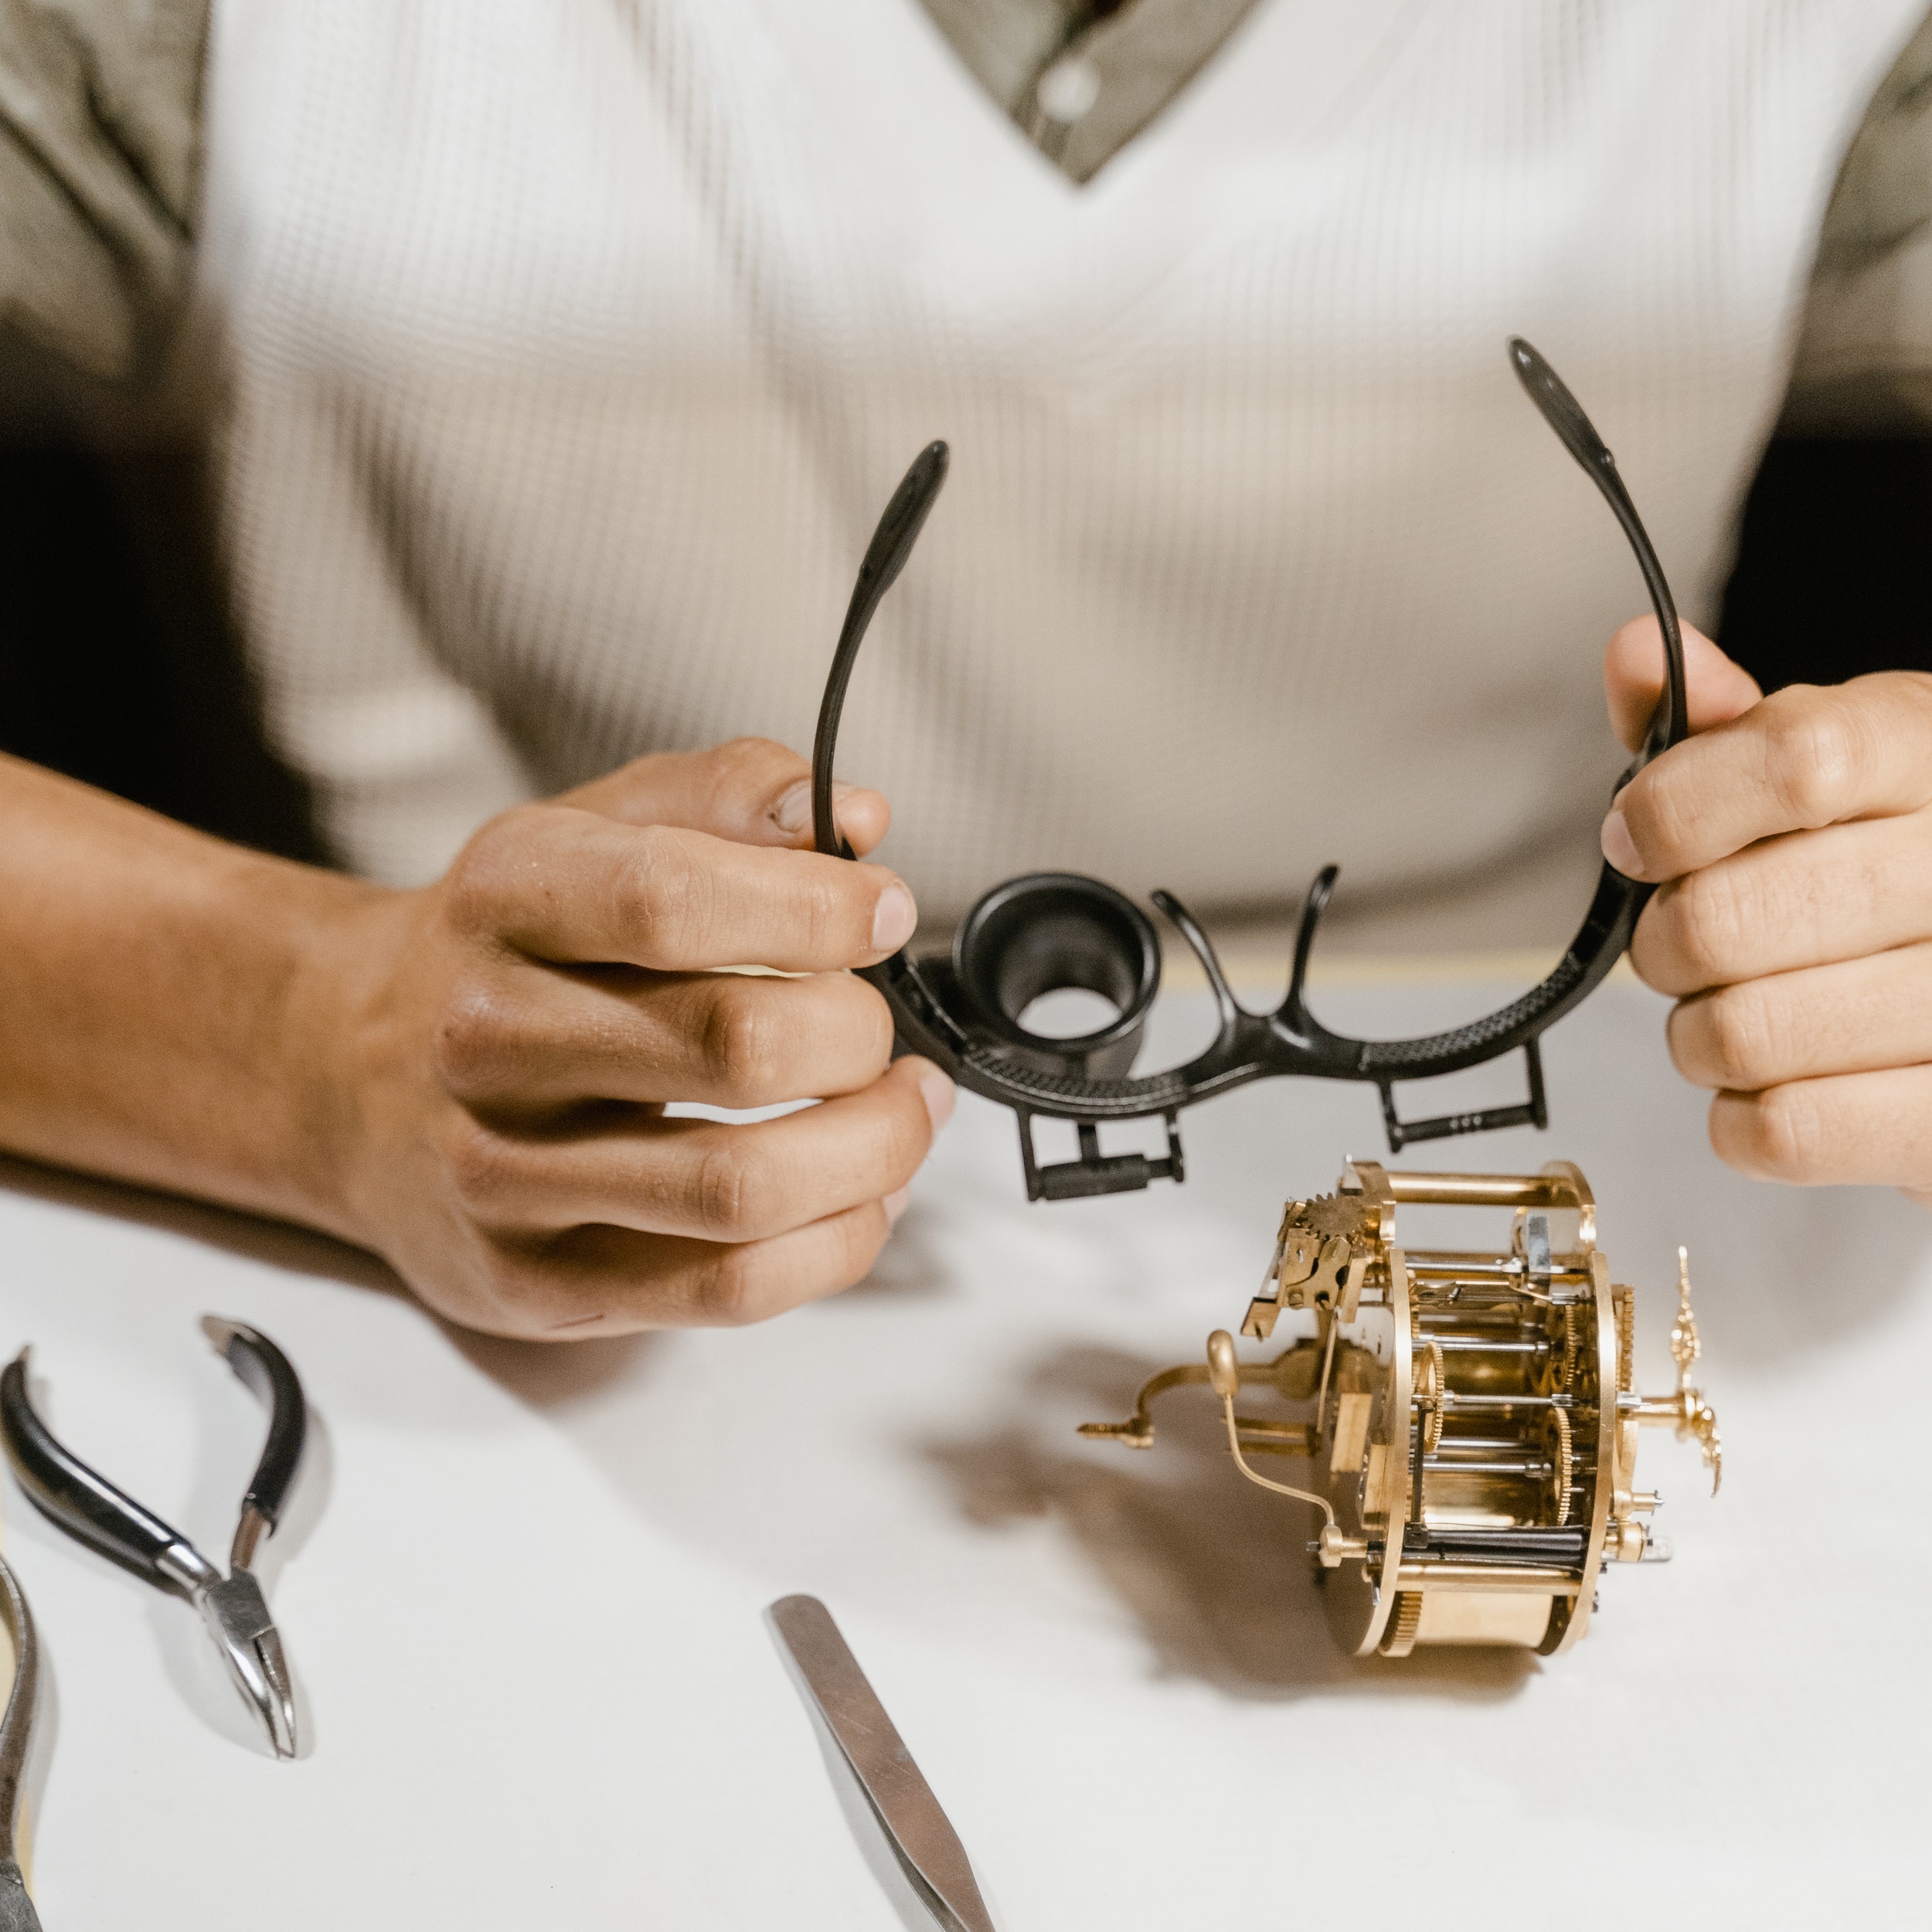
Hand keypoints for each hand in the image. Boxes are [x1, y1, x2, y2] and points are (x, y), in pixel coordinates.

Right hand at [313, 738, 953, 1337]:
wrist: (344, 1071)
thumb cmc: (501, 947)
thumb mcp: (592, 826)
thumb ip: (730, 797)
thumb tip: (854, 822)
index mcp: (507, 898)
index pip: (674, 900)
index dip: (816, 910)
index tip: (881, 913)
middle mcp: (487, 1036)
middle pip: (736, 1045)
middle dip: (858, 1035)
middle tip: (877, 1026)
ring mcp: (501, 1174)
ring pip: (744, 1187)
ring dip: (875, 1148)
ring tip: (902, 1108)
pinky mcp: (536, 1281)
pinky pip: (729, 1288)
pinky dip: (837, 1241)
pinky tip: (863, 1192)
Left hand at [1601, 618, 1931, 1198]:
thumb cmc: (1893, 864)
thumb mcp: (1828, 763)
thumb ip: (1722, 722)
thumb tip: (1636, 654)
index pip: (1796, 762)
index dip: (1673, 809)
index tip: (1636, 839)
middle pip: (1730, 919)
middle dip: (1666, 942)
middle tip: (1686, 941)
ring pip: (1739, 1035)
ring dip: (1699, 1033)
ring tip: (1745, 1006)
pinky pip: (1781, 1131)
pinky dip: (1743, 1114)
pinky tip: (1785, 1075)